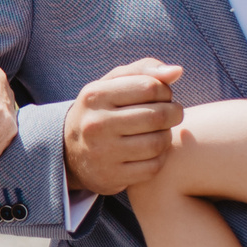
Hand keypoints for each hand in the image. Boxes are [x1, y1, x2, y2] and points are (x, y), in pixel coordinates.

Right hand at [61, 59, 184, 195]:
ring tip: (160, 131)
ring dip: (167, 136)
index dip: (165, 91)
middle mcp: (95, 124)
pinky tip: (151, 151)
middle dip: (174, 113)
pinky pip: (153, 167)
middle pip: (158, 115)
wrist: (69, 151)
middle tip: (172, 114)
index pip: (150, 87)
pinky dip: (159, 158)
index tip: (162, 97)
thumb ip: (144, 70)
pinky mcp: (111, 177)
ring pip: (159, 142)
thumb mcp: (112, 84)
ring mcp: (102, 153)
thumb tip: (177, 71)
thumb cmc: (102, 110)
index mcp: (95, 95)